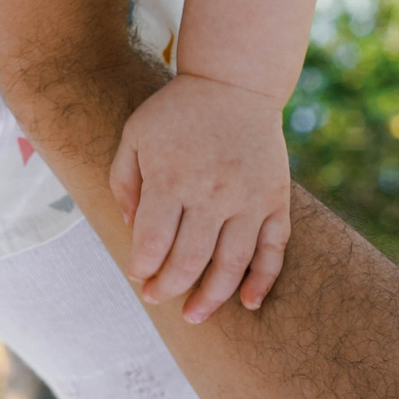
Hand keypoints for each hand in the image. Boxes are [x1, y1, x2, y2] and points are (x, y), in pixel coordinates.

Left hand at [108, 74, 291, 320]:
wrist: (234, 83)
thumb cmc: (177, 112)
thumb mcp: (135, 135)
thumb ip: (123, 181)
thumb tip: (129, 227)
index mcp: (171, 177)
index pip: (152, 241)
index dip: (142, 266)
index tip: (138, 275)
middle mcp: (211, 192)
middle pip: (189, 260)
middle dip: (169, 287)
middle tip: (157, 298)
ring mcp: (248, 199)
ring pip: (232, 264)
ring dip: (212, 297)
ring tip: (194, 315)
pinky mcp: (275, 200)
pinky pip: (273, 250)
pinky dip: (263, 281)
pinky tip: (249, 304)